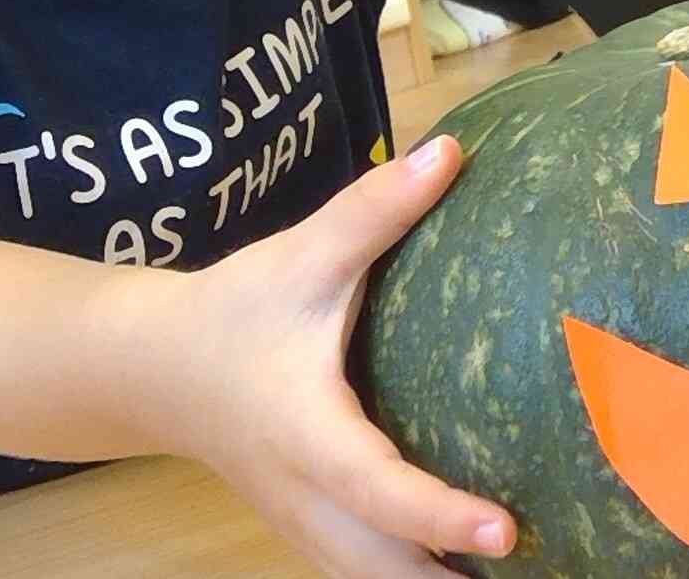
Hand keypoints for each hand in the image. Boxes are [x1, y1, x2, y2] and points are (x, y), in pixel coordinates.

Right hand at [170, 138, 513, 575]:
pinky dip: (412, 574)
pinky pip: (364, 568)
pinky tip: (467, 563)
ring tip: (523, 571)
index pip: (377, 489)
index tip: (504, 531)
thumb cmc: (232, 312)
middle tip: (536, 565)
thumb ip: (373, 209)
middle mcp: (306, 496)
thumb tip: (449, 152)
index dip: (439, 515)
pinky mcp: (312, 525)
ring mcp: (305, 522)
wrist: (152, 368)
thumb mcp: (300, 256)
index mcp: (307, 434)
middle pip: (379, 569)